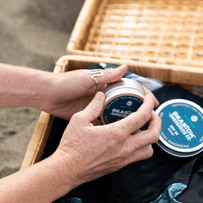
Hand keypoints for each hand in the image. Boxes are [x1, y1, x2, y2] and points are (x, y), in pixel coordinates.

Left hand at [39, 64, 158, 119]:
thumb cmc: (68, 82)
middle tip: (151, 120)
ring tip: (140, 130)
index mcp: (105, 86)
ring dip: (127, 121)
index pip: (129, 90)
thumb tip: (126, 66)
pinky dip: (112, 128)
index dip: (142, 96)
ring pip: (116, 115)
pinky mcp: (89, 118)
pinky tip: (122, 135)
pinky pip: (104, 124)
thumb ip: (107, 75)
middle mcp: (104, 97)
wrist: (49, 95)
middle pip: (125, 104)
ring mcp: (97, 108)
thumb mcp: (89, 78)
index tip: (154, 103)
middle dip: (139, 111)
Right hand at [51, 91, 161, 186]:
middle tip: (152, 114)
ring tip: (143, 129)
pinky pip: (138, 157)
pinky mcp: (119, 166)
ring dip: (150, 138)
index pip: (143, 116)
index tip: (149, 98)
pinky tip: (129, 140)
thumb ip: (93, 106)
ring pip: (149, 150)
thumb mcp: (79, 120)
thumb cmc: (72, 146)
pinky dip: (140, 147)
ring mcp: (123, 159)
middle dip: (158, 122)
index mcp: (117, 133)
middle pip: (154, 135)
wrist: (66, 170)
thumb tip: (101, 96)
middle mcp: (125, 147)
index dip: (150, 104)